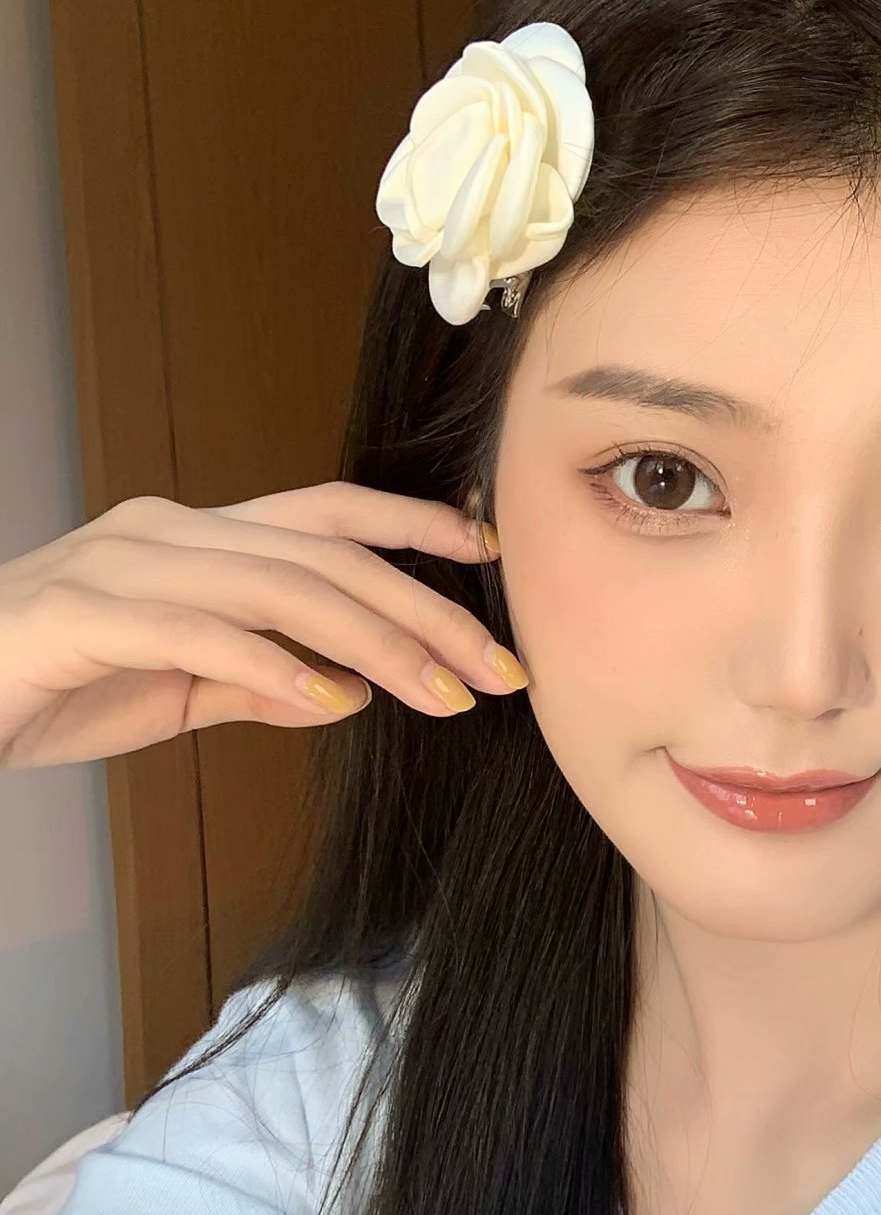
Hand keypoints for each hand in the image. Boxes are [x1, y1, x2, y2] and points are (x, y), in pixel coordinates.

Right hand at [0, 482, 523, 770]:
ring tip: (441, 691)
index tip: (489, 552)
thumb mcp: (173, 688)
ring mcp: (124, 563)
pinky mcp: (85, 612)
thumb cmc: (49, 686)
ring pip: (281, 586)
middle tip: (498, 667)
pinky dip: (274, 665)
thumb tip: (345, 692)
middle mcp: (167, 530)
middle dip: (425, 608)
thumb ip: (254, 682)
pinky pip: (201, 631)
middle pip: (326, 555)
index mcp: (194, 537)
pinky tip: (331, 699)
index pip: (324, 514)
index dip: (412, 525)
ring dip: (375, 643)